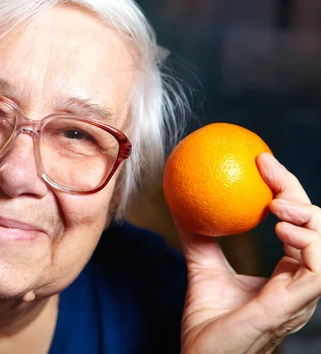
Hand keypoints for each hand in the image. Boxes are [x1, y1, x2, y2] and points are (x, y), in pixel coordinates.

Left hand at [177, 152, 320, 353]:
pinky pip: (318, 270)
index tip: (261, 161)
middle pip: (315, 227)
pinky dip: (307, 243)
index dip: (285, 189)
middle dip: (295, 191)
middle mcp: (300, 283)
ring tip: (275, 200)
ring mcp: (301, 296)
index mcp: (286, 274)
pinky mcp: (295, 306)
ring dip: (306, 215)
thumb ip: (199, 239)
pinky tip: (281, 226)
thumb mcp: (203, 270)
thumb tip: (180, 204)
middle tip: (266, 166)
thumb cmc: (209, 325)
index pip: (296, 224)